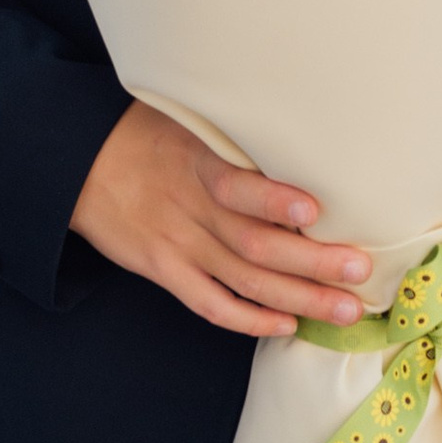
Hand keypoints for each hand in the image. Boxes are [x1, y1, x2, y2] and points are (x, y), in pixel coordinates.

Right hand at [68, 101, 369, 339]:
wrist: (81, 163)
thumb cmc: (146, 132)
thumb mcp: (187, 118)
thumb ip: (234, 135)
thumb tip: (301, 131)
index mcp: (198, 163)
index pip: (236, 186)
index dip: (273, 201)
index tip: (316, 212)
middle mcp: (191, 209)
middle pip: (256, 244)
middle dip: (312, 263)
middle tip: (360, 271)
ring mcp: (178, 244)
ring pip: (244, 280)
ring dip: (298, 298)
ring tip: (344, 309)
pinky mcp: (164, 270)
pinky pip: (210, 303)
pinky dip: (248, 319)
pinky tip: (285, 324)